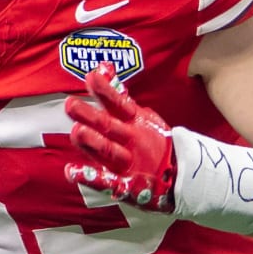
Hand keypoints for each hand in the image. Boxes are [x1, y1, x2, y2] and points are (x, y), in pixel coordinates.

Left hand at [64, 63, 176, 210]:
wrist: (182, 175)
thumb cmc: (153, 141)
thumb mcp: (141, 116)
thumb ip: (120, 95)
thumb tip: (103, 69)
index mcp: (135, 122)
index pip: (119, 103)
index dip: (105, 90)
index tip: (91, 76)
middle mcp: (131, 140)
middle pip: (108, 126)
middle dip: (90, 116)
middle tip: (70, 104)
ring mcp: (129, 163)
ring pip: (108, 151)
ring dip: (92, 142)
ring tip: (77, 132)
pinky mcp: (126, 185)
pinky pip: (106, 181)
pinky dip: (89, 177)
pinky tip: (70, 172)